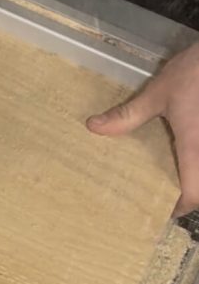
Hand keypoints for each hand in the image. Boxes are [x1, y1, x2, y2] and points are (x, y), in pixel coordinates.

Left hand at [87, 42, 198, 215]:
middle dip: (192, 193)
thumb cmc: (195, 74)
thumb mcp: (158, 94)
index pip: (193, 192)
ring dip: (196, 176)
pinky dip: (198, 162)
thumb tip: (94, 127)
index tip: (167, 209)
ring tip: (181, 174)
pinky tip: (190, 153)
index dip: (181, 207)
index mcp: (195, 147)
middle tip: (172, 193)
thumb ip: (128, 115)